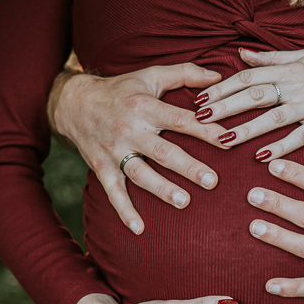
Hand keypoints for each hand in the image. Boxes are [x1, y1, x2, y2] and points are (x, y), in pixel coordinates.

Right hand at [50, 64, 227, 233]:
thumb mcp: (150, 76)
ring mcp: (114, 151)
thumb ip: (185, 73)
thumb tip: (217, 75)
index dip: (204, 130)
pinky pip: (113, 192)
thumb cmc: (122, 90)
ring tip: (184, 202)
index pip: (180, 119)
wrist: (74, 103)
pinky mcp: (102, 167)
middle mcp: (130, 129)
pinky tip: (139, 229)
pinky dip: (124, 211)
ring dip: (161, 189)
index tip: (228, 141)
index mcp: (145, 106)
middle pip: (162, 150)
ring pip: (140, 173)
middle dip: (187, 166)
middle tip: (212, 180)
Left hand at [194, 48, 303, 160]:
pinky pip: (300, 137)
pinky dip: (280, 146)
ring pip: (272, 117)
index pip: (249, 77)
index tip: (201, 98)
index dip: (223, 87)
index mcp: (290, 68)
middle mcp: (298, 84)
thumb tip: (240, 55)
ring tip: (221, 139)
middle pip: (254, 95)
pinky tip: (260, 157)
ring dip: (245, 129)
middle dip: (225, 106)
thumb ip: (272, 59)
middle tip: (199, 118)